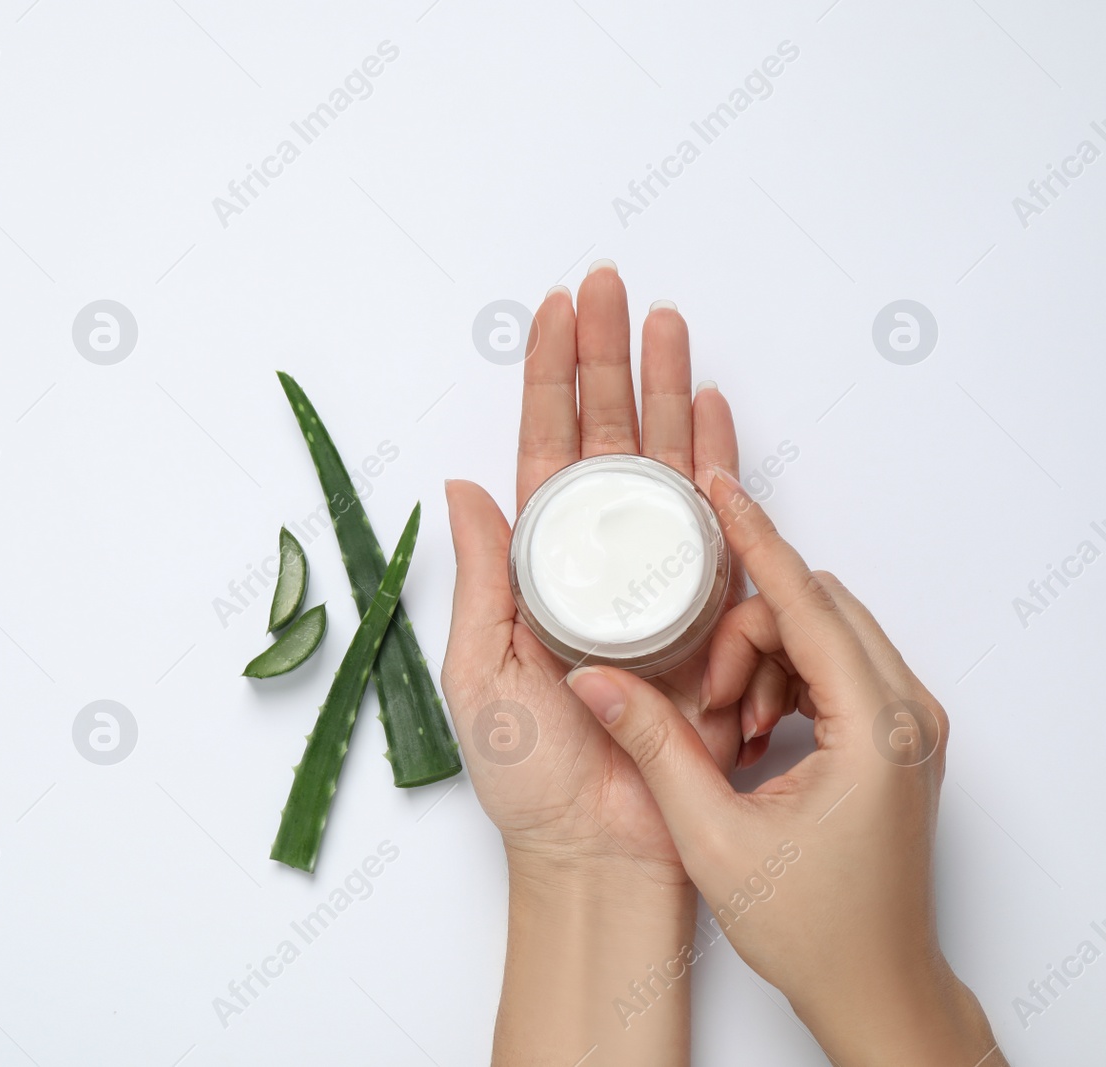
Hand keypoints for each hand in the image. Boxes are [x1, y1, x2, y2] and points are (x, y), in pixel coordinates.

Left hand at [442, 264, 743, 1062]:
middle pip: (604, 438)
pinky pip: (718, 526)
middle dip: (607, 360)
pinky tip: (713, 411)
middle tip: (611, 285)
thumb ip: (481, 577)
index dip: (546, 380)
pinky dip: (719, 464)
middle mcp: (596, 563)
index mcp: (534, 569)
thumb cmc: (530, 779)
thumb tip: (462, 487)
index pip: (542, 451)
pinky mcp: (708, 615)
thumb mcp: (479, 672)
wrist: (603, 853)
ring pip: (662, 464)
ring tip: (666, 322)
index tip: (553, 312)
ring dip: (665, 391)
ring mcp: (655, 582)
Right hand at [566, 468, 1006, 1065]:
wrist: (874, 984)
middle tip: (704, 696)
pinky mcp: (897, 735)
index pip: (807, 601)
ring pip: (823, 633)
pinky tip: (752, 735)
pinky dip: (784, 680)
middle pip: (815, 608)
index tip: (715, 486)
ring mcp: (909, 723)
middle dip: (745, 631)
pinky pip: (834, 665)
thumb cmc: (815, 928)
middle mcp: (907, 714)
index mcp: (877, 730)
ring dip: (763, 659)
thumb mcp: (714, 835)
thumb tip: (592, 678)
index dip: (754, 538)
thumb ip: (652, 743)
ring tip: (729, 731)